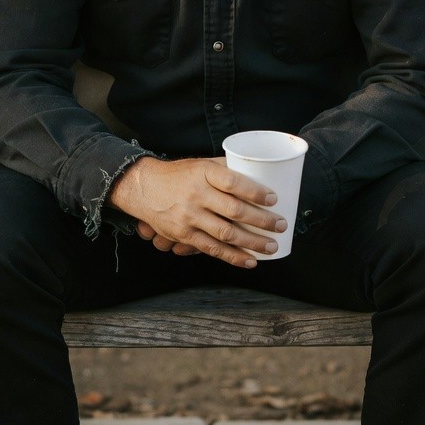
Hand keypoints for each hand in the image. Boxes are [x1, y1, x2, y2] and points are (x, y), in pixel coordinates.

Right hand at [107, 156, 286, 267]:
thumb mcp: (201, 164)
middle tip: (281, 225)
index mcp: (203, 173)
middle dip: (262, 221)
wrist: (143, 187)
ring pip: (226, 233)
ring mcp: (189, 217)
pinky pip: (212, 249)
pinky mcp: (184, 235)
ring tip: (271, 246)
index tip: (273, 199)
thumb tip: (261, 173)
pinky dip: (233, 257)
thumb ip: (226, 169)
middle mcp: (196, 194)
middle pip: (234, 210)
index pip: (233, 182)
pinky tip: (250, 261)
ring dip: (252, 242)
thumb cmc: (179, 175)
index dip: (256, 192)